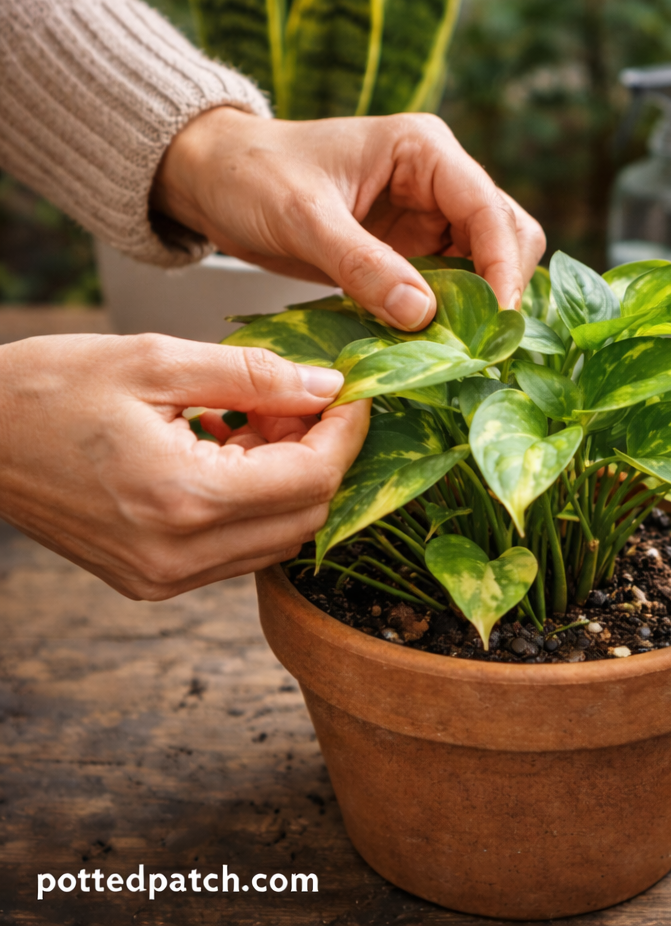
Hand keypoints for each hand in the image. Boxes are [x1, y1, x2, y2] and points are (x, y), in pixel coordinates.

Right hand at [0, 334, 368, 599]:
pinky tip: (230, 452)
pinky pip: (239, 549)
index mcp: (181, 498)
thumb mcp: (155, 361)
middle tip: (298, 401)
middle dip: (321, 454)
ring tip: (258, 420)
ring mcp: (164, 577)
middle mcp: (178, 555)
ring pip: (278, 537)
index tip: (352, 396)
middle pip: (305, 515)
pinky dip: (255, 501)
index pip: (311, 478)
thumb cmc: (47, 389)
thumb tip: (327, 387)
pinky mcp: (153, 580)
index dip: (346, 433)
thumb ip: (253, 375)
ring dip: (290, 478)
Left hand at [151, 108, 545, 330]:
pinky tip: (433, 341)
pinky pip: (449, 286)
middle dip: (501, 287)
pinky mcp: (410, 250)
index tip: (498, 321)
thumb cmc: (250, 175)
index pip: (489, 209)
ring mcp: (428, 216)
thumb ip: (362, 265)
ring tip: (457, 347)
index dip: (501, 267)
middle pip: (506, 235)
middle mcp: (438, 180)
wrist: (213, 178)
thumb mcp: (303, 218)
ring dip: (478, 306)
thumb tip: (424, 315)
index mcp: (424, 151)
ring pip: (485, 264)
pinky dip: (449, 315)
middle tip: (480, 343)